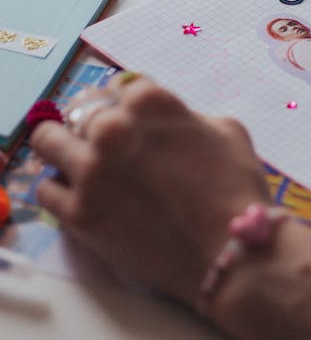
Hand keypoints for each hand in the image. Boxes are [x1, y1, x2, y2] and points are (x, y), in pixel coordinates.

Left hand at [29, 76, 269, 306]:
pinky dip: (61, 189)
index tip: (129, 117)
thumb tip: (164, 122)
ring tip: (80, 160)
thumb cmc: (236, 189)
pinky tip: (81, 194)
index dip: (126, 102)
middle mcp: (112, 130)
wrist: (232, 254)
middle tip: (107, 141)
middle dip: (94, 121)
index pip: (117, 85)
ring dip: (64, 146)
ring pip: (47, 141)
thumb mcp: (225, 130)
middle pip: (79, 109)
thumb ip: (184, 115)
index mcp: (148, 102)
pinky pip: (46, 190)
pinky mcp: (78, 215)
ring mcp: (90, 173)